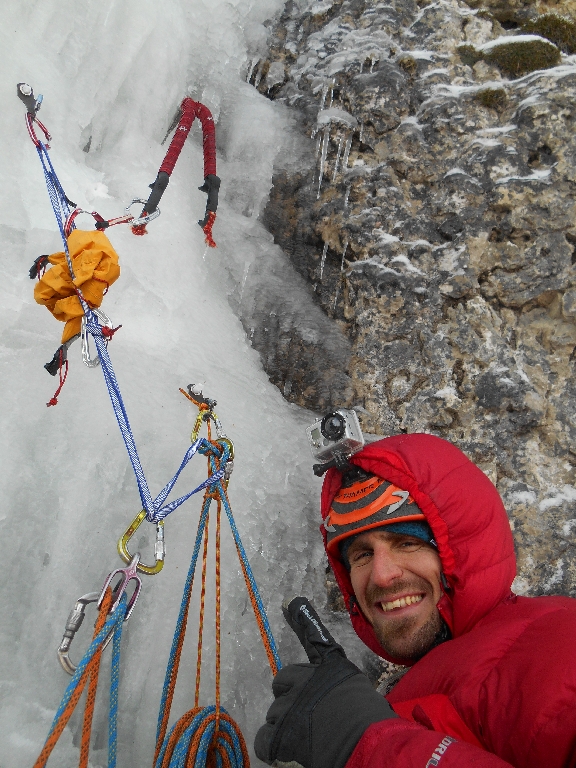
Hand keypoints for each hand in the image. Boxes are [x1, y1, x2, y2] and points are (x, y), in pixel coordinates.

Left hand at [255, 597, 396, 767]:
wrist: (367, 743)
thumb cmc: (371, 723)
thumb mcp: (359, 692)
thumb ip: (338, 688)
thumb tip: (332, 699)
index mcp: (329, 668)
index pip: (314, 638)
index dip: (302, 618)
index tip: (290, 602)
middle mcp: (305, 680)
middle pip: (282, 682)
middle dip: (289, 697)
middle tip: (307, 716)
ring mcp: (289, 705)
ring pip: (274, 713)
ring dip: (285, 726)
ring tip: (309, 738)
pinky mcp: (280, 732)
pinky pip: (264, 738)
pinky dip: (273, 747)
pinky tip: (290, 750)